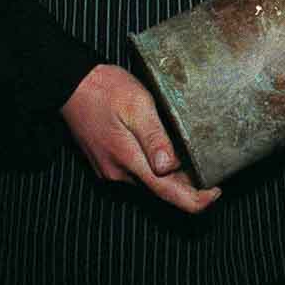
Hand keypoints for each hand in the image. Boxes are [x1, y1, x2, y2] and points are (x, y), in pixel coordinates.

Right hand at [61, 63, 220, 213]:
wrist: (68, 84)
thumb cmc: (104, 89)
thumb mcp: (137, 106)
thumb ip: (155, 138)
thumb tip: (170, 168)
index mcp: (128, 160)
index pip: (168, 193)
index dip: (196, 200)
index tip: (216, 191)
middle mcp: (118, 173)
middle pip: (161, 188)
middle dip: (185, 180)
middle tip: (206, 160)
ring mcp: (109, 170)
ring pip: (148, 179)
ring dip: (168, 171)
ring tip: (185, 148)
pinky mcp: (105, 163)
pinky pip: (135, 171)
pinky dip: (152, 165)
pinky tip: (160, 145)